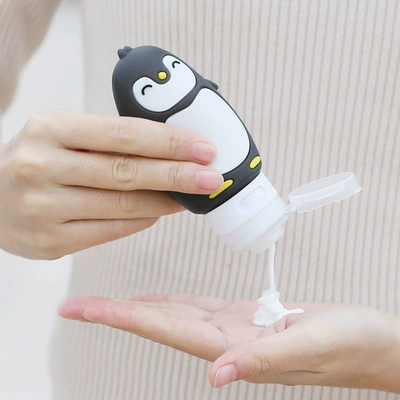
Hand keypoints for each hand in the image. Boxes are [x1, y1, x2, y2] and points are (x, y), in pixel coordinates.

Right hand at [0, 111, 222, 258]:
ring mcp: (42, 208)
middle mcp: (41, 166)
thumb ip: (109, 140)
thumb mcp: (62, 135)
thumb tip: (170, 150)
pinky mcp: (48, 242)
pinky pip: (109, 231)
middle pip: (126, 172)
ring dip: (165, 202)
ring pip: (122, 206)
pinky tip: (160, 213)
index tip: (204, 148)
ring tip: (192, 196)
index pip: (124, 134)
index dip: (170, 142)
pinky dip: (141, 221)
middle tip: (212, 177)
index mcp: (50, 128)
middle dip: (177, 175)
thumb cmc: (38, 160)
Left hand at [59, 293, 399, 392]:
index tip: (86, 312)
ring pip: (175, 316)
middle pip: (160, 324)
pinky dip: (173, 303)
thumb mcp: (312, 346)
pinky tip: (159, 301)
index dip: (124, 319)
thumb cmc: (351, 344)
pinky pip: (199, 309)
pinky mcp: (247, 319)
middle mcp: (225, 342)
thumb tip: (216, 376)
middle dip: (118, 313)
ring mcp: (234, 331)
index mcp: (234, 348)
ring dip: (140, 309)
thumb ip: (263, 360)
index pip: (166, 330)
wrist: (373, 343)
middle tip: (78, 305)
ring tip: (107, 303)